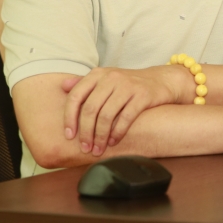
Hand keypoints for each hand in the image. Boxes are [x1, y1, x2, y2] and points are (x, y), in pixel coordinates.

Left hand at [62, 65, 192, 155]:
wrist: (160, 80)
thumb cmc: (128, 84)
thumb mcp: (106, 79)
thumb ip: (85, 83)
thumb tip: (63, 86)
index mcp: (98, 74)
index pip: (76, 96)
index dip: (69, 117)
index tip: (69, 135)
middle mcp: (111, 77)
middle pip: (90, 109)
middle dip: (86, 132)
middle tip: (85, 148)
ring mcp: (128, 85)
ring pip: (106, 115)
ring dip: (100, 136)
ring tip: (98, 149)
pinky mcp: (142, 95)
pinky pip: (125, 118)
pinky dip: (117, 133)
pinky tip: (114, 141)